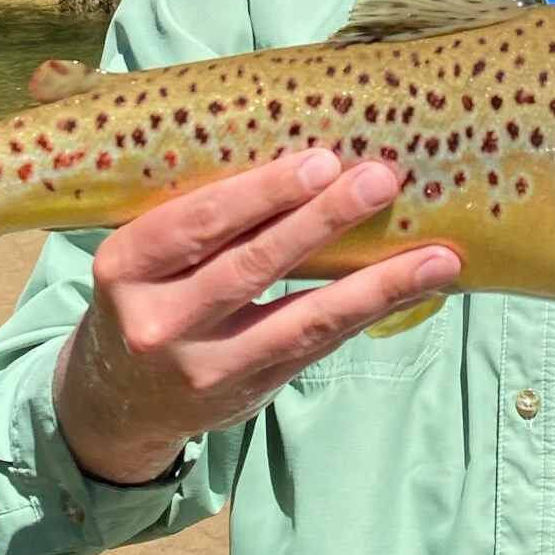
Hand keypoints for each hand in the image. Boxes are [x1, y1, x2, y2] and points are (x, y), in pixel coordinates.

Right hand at [54, 149, 460, 484]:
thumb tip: (301, 150)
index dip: (260, 192)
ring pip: (302, 319)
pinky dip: (371, 313)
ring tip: (436, 255)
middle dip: (322, 220)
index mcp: (124, 268)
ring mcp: (207, 366)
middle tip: (378, 180)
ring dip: (376, 284)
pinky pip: (319, 345)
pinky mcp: (251, 391)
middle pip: (251, 265)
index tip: (321, 160)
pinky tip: (414, 288)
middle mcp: (160, 322)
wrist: (118, 403)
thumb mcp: (142, 256)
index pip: (196, 222)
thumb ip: (197, 215)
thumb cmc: (144, 297)